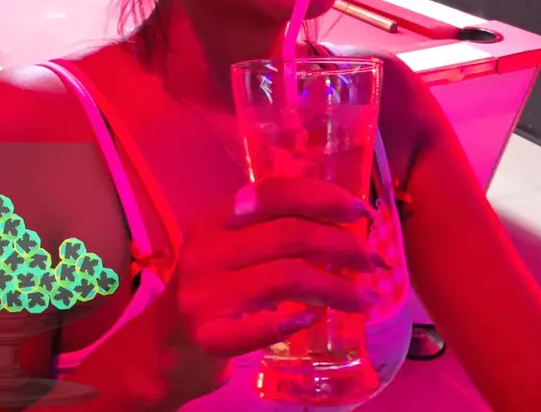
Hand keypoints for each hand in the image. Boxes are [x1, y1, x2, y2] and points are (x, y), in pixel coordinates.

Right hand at [151, 176, 388, 401]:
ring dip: (337, 287)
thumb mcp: (234, 249)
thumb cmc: (216, 291)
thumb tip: (347, 219)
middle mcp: (206, 248)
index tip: (361, 211)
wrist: (166, 348)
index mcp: (216, 218)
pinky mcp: (207, 334)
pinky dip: (292, 320)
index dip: (323, 197)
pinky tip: (311, 320)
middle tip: (374, 262)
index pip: (275, 193)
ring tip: (365, 299)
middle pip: (290, 234)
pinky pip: (260, 326)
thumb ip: (273, 229)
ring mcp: (203, 292)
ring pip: (287, 276)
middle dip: (343, 245)